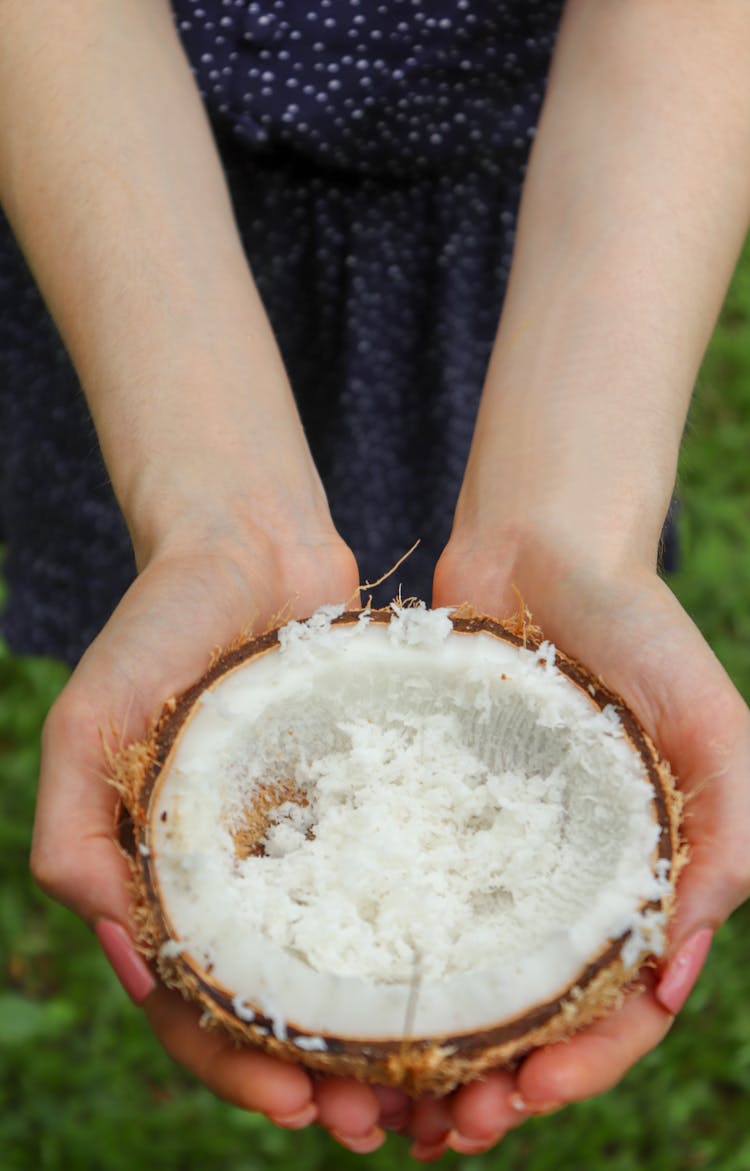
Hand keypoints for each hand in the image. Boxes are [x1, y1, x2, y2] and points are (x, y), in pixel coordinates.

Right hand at [30, 524, 407, 1149]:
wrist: (249, 545)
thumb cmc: (156, 629)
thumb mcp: (86, 729)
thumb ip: (75, 840)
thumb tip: (139, 960)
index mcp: (173, 880)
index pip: (199, 1003)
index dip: (238, 1066)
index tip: (300, 1102)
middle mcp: (244, 875)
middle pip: (279, 1004)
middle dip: (321, 1073)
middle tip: (380, 1123)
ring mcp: (310, 840)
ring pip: (345, 961)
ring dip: (378, 1032)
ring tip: (433, 1084)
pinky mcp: (368, 799)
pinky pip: (399, 882)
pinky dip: (422, 941)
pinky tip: (467, 977)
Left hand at [426, 534, 749, 1155]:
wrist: (540, 547)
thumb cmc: (638, 628)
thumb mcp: (710, 723)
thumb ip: (727, 835)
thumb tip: (674, 972)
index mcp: (638, 878)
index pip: (618, 1005)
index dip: (581, 1066)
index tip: (520, 1097)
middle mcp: (561, 880)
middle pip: (535, 1013)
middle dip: (497, 1082)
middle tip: (439, 1128)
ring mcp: (490, 851)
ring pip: (464, 978)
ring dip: (434, 1049)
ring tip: (383, 1099)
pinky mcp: (426, 812)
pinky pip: (400, 898)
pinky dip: (381, 962)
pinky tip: (342, 999)